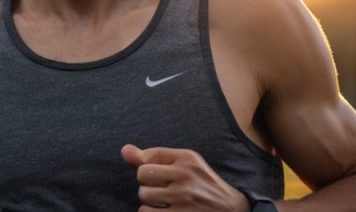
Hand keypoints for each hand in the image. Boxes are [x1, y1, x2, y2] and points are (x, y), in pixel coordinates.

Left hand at [121, 144, 249, 211]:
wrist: (232, 209)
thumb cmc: (202, 183)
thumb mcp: (185, 162)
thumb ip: (153, 156)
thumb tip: (124, 150)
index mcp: (186, 159)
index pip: (146, 160)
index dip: (148, 171)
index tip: (160, 177)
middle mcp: (185, 177)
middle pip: (142, 178)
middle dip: (149, 187)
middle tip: (164, 192)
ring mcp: (183, 199)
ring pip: (144, 198)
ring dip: (150, 203)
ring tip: (165, 203)